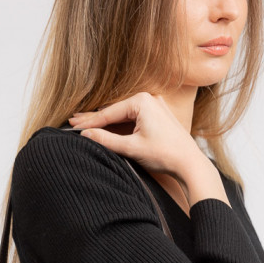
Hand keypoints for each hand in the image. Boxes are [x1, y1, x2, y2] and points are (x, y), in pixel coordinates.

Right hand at [68, 92, 206, 179]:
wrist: (190, 164)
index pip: (108, 113)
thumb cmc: (165, 155)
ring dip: (106, 122)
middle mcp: (149, 99)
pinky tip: (107, 128)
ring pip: (123, 116)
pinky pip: (134, 119)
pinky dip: (120, 126)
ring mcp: (154, 106)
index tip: (73, 127)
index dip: (89, 123)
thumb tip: (86, 135)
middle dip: (95, 119)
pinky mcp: (158, 117)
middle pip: (115, 112)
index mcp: (141, 101)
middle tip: (73, 121)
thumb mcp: (131, 148)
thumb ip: (107, 140)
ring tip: (86, 124)